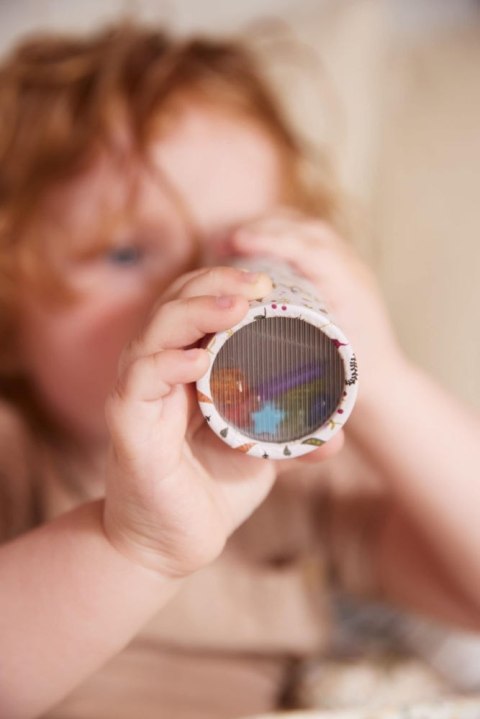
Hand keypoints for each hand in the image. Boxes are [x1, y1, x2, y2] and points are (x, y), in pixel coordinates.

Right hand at [102, 267, 277, 576]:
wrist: (176, 543)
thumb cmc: (211, 489)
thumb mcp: (260, 453)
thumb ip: (291, 436)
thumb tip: (337, 434)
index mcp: (186, 368)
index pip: (195, 305)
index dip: (226, 284)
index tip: (269, 280)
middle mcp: (157, 372)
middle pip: (173, 306)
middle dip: (214, 284)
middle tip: (258, 281)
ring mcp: (139, 396)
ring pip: (153, 334)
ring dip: (193, 313)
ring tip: (236, 306)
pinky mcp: (129, 426)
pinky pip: (138, 383)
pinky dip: (165, 365)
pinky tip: (196, 362)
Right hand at [230, 209, 407, 414]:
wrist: (386, 381)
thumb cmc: (355, 378)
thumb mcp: (325, 365)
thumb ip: (294, 349)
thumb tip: (247, 332)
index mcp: (350, 290)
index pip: (311, 251)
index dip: (273, 241)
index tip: (237, 241)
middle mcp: (353, 271)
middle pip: (307, 231)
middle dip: (264, 228)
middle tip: (225, 241)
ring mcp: (350, 266)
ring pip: (308, 230)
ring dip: (271, 227)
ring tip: (235, 240)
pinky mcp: (342, 269)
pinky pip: (310, 239)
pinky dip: (282, 234)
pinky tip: (256, 244)